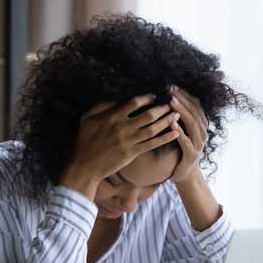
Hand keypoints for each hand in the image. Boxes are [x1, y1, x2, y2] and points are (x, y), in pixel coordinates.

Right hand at [61, 94, 180, 196]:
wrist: (85, 166)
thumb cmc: (85, 141)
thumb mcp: (87, 119)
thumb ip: (101, 106)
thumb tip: (116, 98)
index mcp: (112, 117)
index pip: (134, 103)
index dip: (147, 98)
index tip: (155, 96)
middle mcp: (123, 127)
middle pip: (148, 115)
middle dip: (162, 108)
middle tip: (172, 103)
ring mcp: (129, 141)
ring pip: (153, 129)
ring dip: (166, 121)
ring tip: (177, 115)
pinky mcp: (132, 153)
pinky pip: (152, 144)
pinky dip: (165, 138)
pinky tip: (175, 133)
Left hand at [168, 86, 208, 182]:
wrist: (184, 173)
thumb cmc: (181, 149)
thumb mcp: (183, 130)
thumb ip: (180, 117)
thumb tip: (169, 98)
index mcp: (201, 125)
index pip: (196, 105)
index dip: (186, 94)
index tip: (173, 85)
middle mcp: (203, 132)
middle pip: (195, 112)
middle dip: (183, 99)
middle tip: (171, 90)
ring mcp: (199, 144)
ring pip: (192, 124)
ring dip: (182, 112)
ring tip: (171, 103)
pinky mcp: (192, 154)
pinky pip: (186, 142)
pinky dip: (179, 132)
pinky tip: (171, 124)